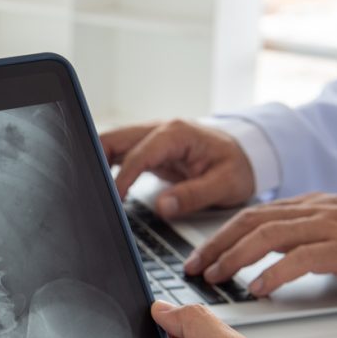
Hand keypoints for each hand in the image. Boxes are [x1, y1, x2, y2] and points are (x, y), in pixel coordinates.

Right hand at [99, 119, 255, 216]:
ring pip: (112, 144)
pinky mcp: (148, 150)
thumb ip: (193, 195)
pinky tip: (103, 187)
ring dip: (99, 163)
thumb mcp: (225, 184)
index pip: (137, 155)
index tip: (113, 200)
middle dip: (96, 161)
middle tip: (88, 190)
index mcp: (176, 134)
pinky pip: (120, 155)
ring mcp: (151, 138)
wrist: (248, 155)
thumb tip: (163, 207)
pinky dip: (107, 167)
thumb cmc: (238, 166)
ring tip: (92, 190)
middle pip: (113, 139)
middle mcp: (159, 131)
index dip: (121, 178)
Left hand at [184, 192, 336, 295]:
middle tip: (194, 269)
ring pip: (269, 236)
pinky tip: (256, 287)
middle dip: (217, 246)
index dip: (219, 236)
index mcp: (307, 205)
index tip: (197, 257)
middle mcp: (313, 210)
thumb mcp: (331, 229)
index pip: (251, 215)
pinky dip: (274, 272)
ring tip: (216, 278)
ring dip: (235, 258)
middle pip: (251, 222)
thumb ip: (300, 233)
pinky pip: (302, 257)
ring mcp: (329, 226)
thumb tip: (263, 250)